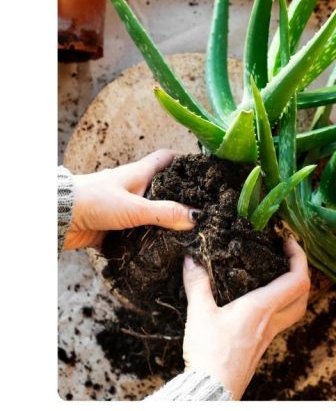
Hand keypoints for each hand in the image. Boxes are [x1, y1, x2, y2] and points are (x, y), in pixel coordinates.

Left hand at [65, 149, 196, 249]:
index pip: (167, 159)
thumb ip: (166, 213)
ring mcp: (123, 208)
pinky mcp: (114, 228)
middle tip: (203, 211)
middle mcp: (133, 189)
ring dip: (164, 224)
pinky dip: (147, 242)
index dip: (185, 161)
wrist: (56, 218)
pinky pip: (136, 235)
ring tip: (189, 236)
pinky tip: (161, 252)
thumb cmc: (93, 201)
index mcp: (139, 173)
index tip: (203, 172)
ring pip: (151, 214)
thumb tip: (197, 217)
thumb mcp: (135, 207)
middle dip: (181, 199)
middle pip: (163, 189)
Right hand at [180, 238, 309, 399]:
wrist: (213, 390)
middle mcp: (272, 320)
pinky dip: (280, 305)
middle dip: (301, 271)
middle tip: (287, 257)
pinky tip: (263, 304)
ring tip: (279, 276)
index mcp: (262, 307)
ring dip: (294, 290)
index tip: (288, 242)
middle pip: (303, 293)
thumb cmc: (210, 354)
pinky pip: (281, 320)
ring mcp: (269, 334)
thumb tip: (191, 259)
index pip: (297, 278)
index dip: (299, 256)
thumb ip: (197, 284)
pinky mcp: (261, 345)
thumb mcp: (199, 314)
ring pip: (295, 308)